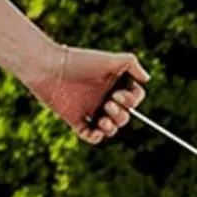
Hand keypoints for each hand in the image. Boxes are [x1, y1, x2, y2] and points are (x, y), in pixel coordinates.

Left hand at [24, 44, 148, 142]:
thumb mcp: (109, 59)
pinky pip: (91, 136)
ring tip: (103, 119)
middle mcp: (103, 97)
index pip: (134, 98)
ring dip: (112, 127)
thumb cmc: (79, 61)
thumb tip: (147, 79)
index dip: (132, 100)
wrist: (49, 69)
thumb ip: (131, 64)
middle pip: (124, 116)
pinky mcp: (75, 119)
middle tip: (109, 104)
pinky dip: (97, 137)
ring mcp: (90, 109)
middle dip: (122, 115)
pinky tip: (96, 130)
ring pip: (111, 128)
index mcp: (113, 83)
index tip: (118, 94)